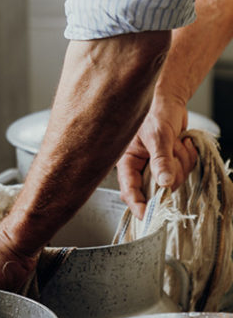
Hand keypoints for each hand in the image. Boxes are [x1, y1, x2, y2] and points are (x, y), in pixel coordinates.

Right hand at [116, 98, 198, 218]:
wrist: (169, 100)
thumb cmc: (153, 112)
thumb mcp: (157, 135)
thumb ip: (160, 160)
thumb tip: (164, 184)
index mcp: (128, 162)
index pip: (129, 191)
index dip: (138, 205)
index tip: (148, 217)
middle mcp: (142, 167)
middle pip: (158, 189)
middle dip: (171, 173)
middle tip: (173, 152)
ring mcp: (158, 166)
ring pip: (174, 180)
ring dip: (181, 161)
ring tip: (177, 142)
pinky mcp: (172, 163)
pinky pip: (185, 172)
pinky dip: (188, 158)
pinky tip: (182, 143)